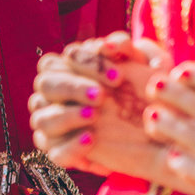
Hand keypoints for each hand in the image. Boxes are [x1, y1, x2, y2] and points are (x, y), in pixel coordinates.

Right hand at [29, 32, 170, 182]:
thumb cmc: (141, 93)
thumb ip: (127, 49)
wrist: (152, 134)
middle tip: (100, 96)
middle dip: (71, 88)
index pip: (64, 59)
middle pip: (45, 83)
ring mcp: (50, 123)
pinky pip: (53, 151)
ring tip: (93, 117)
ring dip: (65, 116)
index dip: (88, 65)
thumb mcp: (143, 68)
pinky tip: (91, 140)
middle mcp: (51, 94)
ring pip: (42, 118)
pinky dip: (69, 146)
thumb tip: (109, 43)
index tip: (119, 77)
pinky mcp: (58, 151)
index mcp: (67, 68)